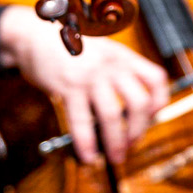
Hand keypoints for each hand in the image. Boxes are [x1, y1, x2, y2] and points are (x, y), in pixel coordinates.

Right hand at [0, 10, 167, 164]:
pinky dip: (86, 143)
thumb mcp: (101, 51)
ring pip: (112, 115)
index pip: (156, 79)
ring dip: (116, 143)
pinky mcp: (68, 87)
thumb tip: (131, 110)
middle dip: (138, 130)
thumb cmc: (67, 47)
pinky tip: (87, 156)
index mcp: (122, 56)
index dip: (159, 103)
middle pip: (139, 102)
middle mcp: (110, 65)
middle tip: (131, 144)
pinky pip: (81, 121)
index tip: (151, 118)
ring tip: (115, 158)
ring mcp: (89, 76)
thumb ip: (118, 72)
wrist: (33, 35)